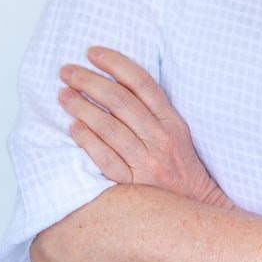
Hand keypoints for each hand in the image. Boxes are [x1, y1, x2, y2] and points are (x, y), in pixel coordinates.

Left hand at [58, 46, 235, 210]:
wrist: (197, 209)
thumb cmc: (182, 170)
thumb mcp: (178, 135)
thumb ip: (154, 113)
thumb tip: (118, 87)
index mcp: (173, 123)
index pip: (142, 83)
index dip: (116, 63)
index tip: (92, 52)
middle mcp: (161, 139)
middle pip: (121, 101)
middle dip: (90, 81)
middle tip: (67, 71)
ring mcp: (147, 162)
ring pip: (109, 127)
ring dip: (82, 107)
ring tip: (63, 95)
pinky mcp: (134, 185)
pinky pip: (106, 159)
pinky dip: (88, 141)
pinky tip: (73, 128)